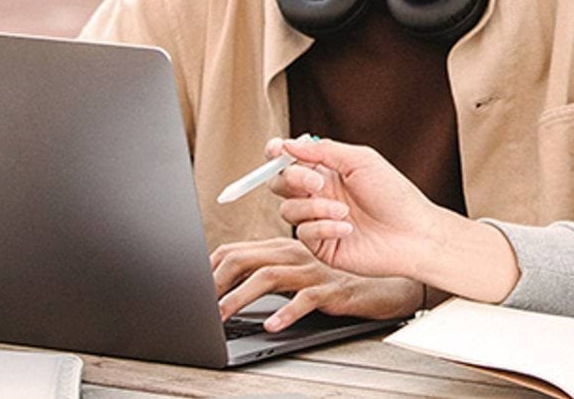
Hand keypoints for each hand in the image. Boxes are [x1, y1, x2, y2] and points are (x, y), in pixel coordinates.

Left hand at [210, 237, 421, 330]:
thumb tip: (223, 292)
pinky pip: (305, 298)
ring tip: (221, 317)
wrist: (380, 287)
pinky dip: (286, 313)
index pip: (235, 250)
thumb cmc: (333, 282)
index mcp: (281, 247)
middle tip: (199, 305)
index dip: (210, 268)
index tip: (193, 289)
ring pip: (268, 276)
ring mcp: (312, 270)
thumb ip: (265, 275)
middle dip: (216, 282)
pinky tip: (272, 326)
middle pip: (245, 258)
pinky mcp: (330, 288)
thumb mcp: (294, 276)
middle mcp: (294, 252)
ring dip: (239, 298)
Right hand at [267, 136, 441, 280]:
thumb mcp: (361, 160)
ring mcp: (318, 221)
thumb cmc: (394, 195)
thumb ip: (323, 151)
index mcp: (327, 171)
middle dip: (293, 179)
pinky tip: (347, 227)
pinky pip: (303, 233)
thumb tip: (289, 144)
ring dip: (314, 207)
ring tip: (344, 211)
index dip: (277, 154)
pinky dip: (323, 227)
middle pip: (280, 183)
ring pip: (288, 210)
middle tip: (318, 182)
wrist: (413, 234)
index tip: (276, 151)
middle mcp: (319, 195)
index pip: (290, 160)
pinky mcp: (321, 246)